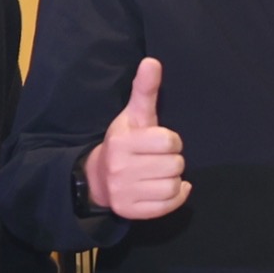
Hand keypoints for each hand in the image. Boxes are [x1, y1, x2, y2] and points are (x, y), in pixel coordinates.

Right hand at [84, 57, 190, 219]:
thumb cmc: (124, 142)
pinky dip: (176, 197)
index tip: (159, 142)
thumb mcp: (133, 115)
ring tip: (159, 173)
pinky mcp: (130, 211)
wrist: (98, 177)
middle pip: (175, 165)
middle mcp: (120, 168)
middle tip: (157, 159)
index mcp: (122, 142)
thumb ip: (144, 90)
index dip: (171, 141)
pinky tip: (167, 187)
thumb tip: (152, 61)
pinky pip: (168, 206)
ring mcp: (124, 192)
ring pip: (173, 185)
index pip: (170, 142)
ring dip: (173, 179)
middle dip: (172, 160)